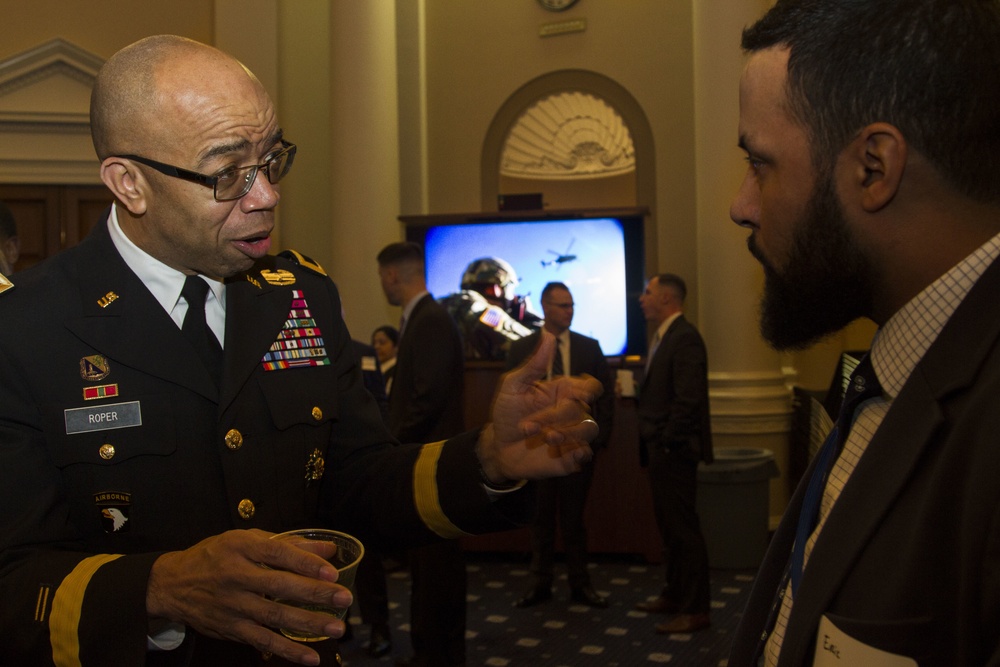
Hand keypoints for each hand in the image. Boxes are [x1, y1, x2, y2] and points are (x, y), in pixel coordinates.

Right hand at [146, 529, 352, 665]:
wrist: (172, 584)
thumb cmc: (215, 556)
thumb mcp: (245, 540)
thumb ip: (288, 543)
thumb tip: (328, 547)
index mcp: (242, 548)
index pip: (278, 554)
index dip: (305, 563)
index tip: (331, 572)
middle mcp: (237, 576)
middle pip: (280, 586)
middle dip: (315, 594)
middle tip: (344, 599)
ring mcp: (234, 605)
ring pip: (275, 616)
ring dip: (308, 624)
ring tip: (335, 628)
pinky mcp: (232, 628)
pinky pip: (263, 641)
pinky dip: (287, 651)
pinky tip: (310, 657)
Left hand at [478, 331, 601, 483]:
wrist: (497, 447)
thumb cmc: (507, 413)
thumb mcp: (513, 386)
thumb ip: (534, 364)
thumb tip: (549, 335)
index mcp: (562, 392)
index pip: (589, 386)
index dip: (588, 389)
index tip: (579, 394)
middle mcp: (571, 412)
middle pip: (582, 408)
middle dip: (556, 416)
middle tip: (529, 426)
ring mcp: (573, 434)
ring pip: (589, 429)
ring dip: (570, 433)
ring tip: (547, 437)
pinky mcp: (570, 456)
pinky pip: (586, 454)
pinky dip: (580, 453)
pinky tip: (568, 453)